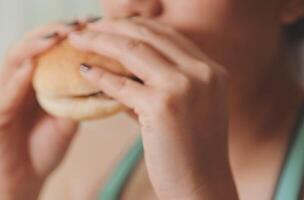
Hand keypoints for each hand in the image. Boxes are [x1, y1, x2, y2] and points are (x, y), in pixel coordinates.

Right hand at [0, 22, 80, 199]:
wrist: (22, 181)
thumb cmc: (42, 149)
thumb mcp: (66, 119)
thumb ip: (77, 99)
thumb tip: (104, 82)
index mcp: (35, 82)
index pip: (49, 50)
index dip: (68, 34)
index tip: (91, 23)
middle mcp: (17, 82)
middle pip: (32, 47)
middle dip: (54, 31)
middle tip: (78, 23)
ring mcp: (3, 95)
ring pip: (15, 61)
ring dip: (36, 45)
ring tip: (58, 34)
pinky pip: (5, 93)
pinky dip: (18, 78)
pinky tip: (32, 64)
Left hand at [69, 18, 237, 199]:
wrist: (202, 186)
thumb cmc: (192, 151)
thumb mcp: (186, 109)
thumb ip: (160, 86)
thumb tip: (122, 71)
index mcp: (212, 71)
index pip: (169, 36)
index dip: (137, 26)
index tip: (114, 26)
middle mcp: (202, 73)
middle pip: (150, 36)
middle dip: (114, 27)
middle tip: (88, 27)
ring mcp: (185, 87)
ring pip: (134, 51)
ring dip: (100, 42)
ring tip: (78, 39)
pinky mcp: (164, 106)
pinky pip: (122, 84)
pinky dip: (100, 76)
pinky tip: (84, 70)